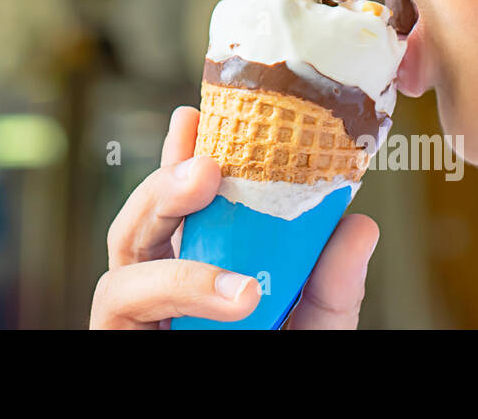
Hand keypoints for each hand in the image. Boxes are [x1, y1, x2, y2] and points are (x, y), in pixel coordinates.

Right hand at [90, 105, 378, 328]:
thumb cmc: (277, 364)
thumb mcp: (314, 329)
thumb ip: (331, 283)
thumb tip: (360, 224)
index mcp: (195, 270)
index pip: (182, 206)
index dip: (182, 156)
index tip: (197, 113)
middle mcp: (155, 290)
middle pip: (141, 220)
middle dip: (165, 177)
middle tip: (206, 155)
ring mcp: (133, 319)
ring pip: (122, 254)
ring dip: (161, 215)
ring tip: (209, 194)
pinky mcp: (117, 342)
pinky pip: (124, 303)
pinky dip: (180, 288)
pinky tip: (235, 290)